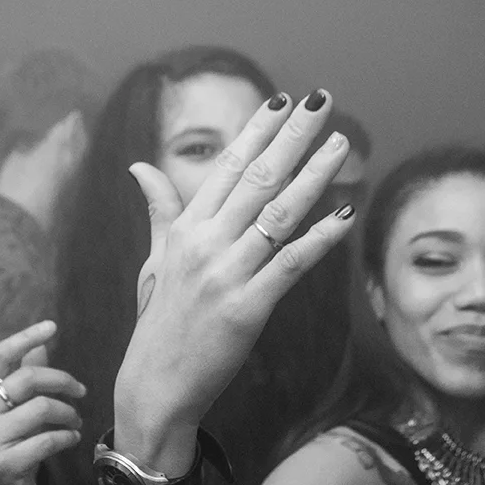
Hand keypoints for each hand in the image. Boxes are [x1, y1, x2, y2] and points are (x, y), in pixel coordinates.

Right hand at [0, 320, 86, 484]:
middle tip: (81, 390)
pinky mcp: (3, 463)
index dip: (24, 338)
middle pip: (27, 379)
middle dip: (62, 380)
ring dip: (68, 413)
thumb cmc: (9, 441)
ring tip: (76, 420)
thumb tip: (42, 344)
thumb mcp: (12, 408)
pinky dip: (67, 436)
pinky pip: (47, 439)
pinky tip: (72, 437)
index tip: (51, 326)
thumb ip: (23, 377)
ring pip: (41, 408)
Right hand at [113, 89, 355, 471]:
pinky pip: (291, 264)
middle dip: (292, 136)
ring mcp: (226, 274)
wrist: (155, 384)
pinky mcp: (247, 307)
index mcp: (186, 228)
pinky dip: (321, 237)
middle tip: (322, 101)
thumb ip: (160, 210)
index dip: (257, 131)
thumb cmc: (159, 321)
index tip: (283, 100)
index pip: (227, 166)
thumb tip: (140, 167)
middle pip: (257, 177)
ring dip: (314, 175)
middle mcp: (205, 243)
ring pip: (278, 213)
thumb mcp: (155, 260)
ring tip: (341, 145)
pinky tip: (344, 212)